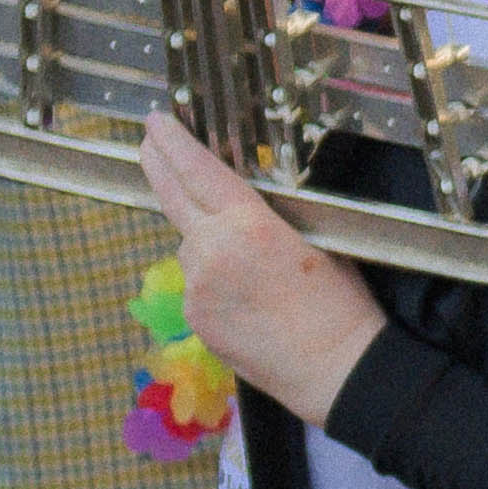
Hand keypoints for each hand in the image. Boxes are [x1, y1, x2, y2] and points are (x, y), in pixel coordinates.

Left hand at [136, 114, 387, 428]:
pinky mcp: (195, 319)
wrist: (337, 367)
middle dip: (156, 167)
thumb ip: (267, 218)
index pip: (200, 172)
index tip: (156, 122)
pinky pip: (196, 286)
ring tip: (249, 265)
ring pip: (189, 249)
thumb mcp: (318, 239)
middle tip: (146, 143)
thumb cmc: (341, 304)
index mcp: (249, 225)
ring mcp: (197, 288)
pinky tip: (249, 300)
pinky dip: (213, 283)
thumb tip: (239, 207)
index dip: (174, 143)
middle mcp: (212, 252)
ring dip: (204, 242)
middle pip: (174, 200)